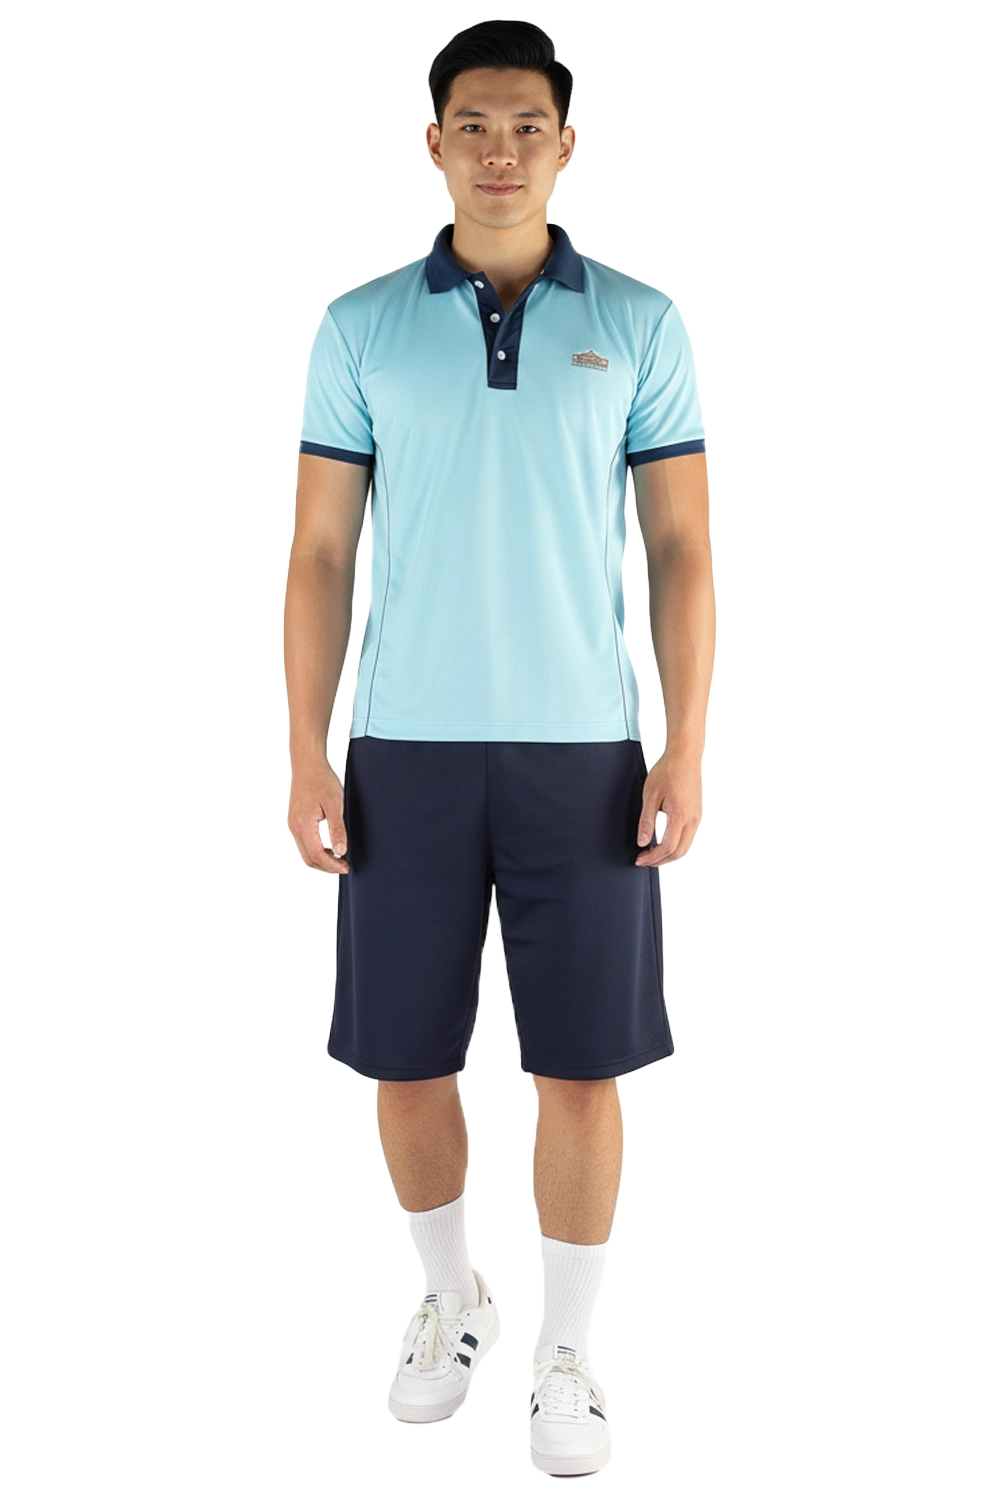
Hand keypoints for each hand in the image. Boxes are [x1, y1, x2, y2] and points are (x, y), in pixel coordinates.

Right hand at [286, 762, 349, 874]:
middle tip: (343, 866)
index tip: (345, 867)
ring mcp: (292, 823)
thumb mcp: (335, 804)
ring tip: (338, 859)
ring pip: (304, 852)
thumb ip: (337, 829)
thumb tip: (340, 851)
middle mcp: (294, 826)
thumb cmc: (321, 779)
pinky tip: (328, 848)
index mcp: (303, 823)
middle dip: (326, 867)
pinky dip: (315, 851)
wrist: (307, 763)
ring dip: (321, 860)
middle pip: (308, 858)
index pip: (316, 854)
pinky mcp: (294, 820)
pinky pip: (303, 843)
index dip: (332, 865)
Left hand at [635, 751, 702, 866]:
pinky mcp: (698, 813)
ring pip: (686, 847)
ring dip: (669, 854)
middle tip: (644, 860)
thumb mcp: (650, 795)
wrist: (685, 755)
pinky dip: (676, 845)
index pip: (668, 847)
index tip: (640, 859)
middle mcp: (693, 819)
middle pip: (679, 852)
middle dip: (660, 861)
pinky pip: (689, 837)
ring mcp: (698, 817)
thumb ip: (646, 821)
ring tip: (652, 853)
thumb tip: (642, 842)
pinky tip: (664, 842)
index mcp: (680, 815)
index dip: (652, 858)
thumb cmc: (668, 770)